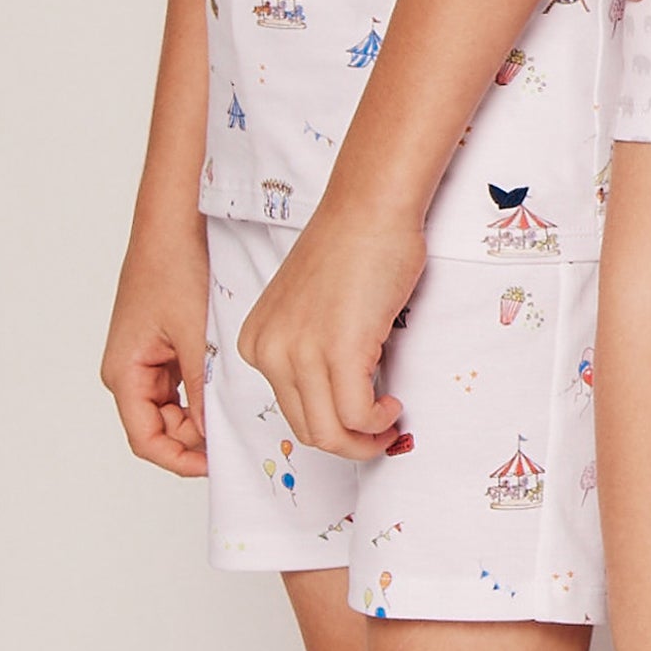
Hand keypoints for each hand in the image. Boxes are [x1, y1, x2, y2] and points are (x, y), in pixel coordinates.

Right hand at [102, 216, 212, 476]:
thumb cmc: (174, 269)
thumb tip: (212, 432)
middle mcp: (127, 370)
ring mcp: (144, 358)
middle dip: (195, 438)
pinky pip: (179, 383)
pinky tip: (230, 387)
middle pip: (160, 428)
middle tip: (238, 438)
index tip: (217, 464)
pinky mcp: (160, 344)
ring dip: (201, 415)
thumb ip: (202, 388)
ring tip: (239, 413)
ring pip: (172, 407)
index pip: (147, 440)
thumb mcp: (194, 336)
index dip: (181, 459)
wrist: (171, 223)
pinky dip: (202, 391)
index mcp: (124, 374)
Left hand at [238, 203, 424, 458]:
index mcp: (257, 341)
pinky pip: (356, 414)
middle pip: (306, 428)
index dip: (327, 423)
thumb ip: (311, 346)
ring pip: (329, 432)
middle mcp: (268, 351)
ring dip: (364, 440)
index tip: (356, 420)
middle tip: (379, 432)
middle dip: (347, 443)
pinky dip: (377, 421)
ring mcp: (300, 353)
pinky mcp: (339, 350)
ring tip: (389, 421)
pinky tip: (392, 404)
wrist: (371, 206)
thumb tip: (340, 391)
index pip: (288, 408)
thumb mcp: (310, 306)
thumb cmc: (354, 244)